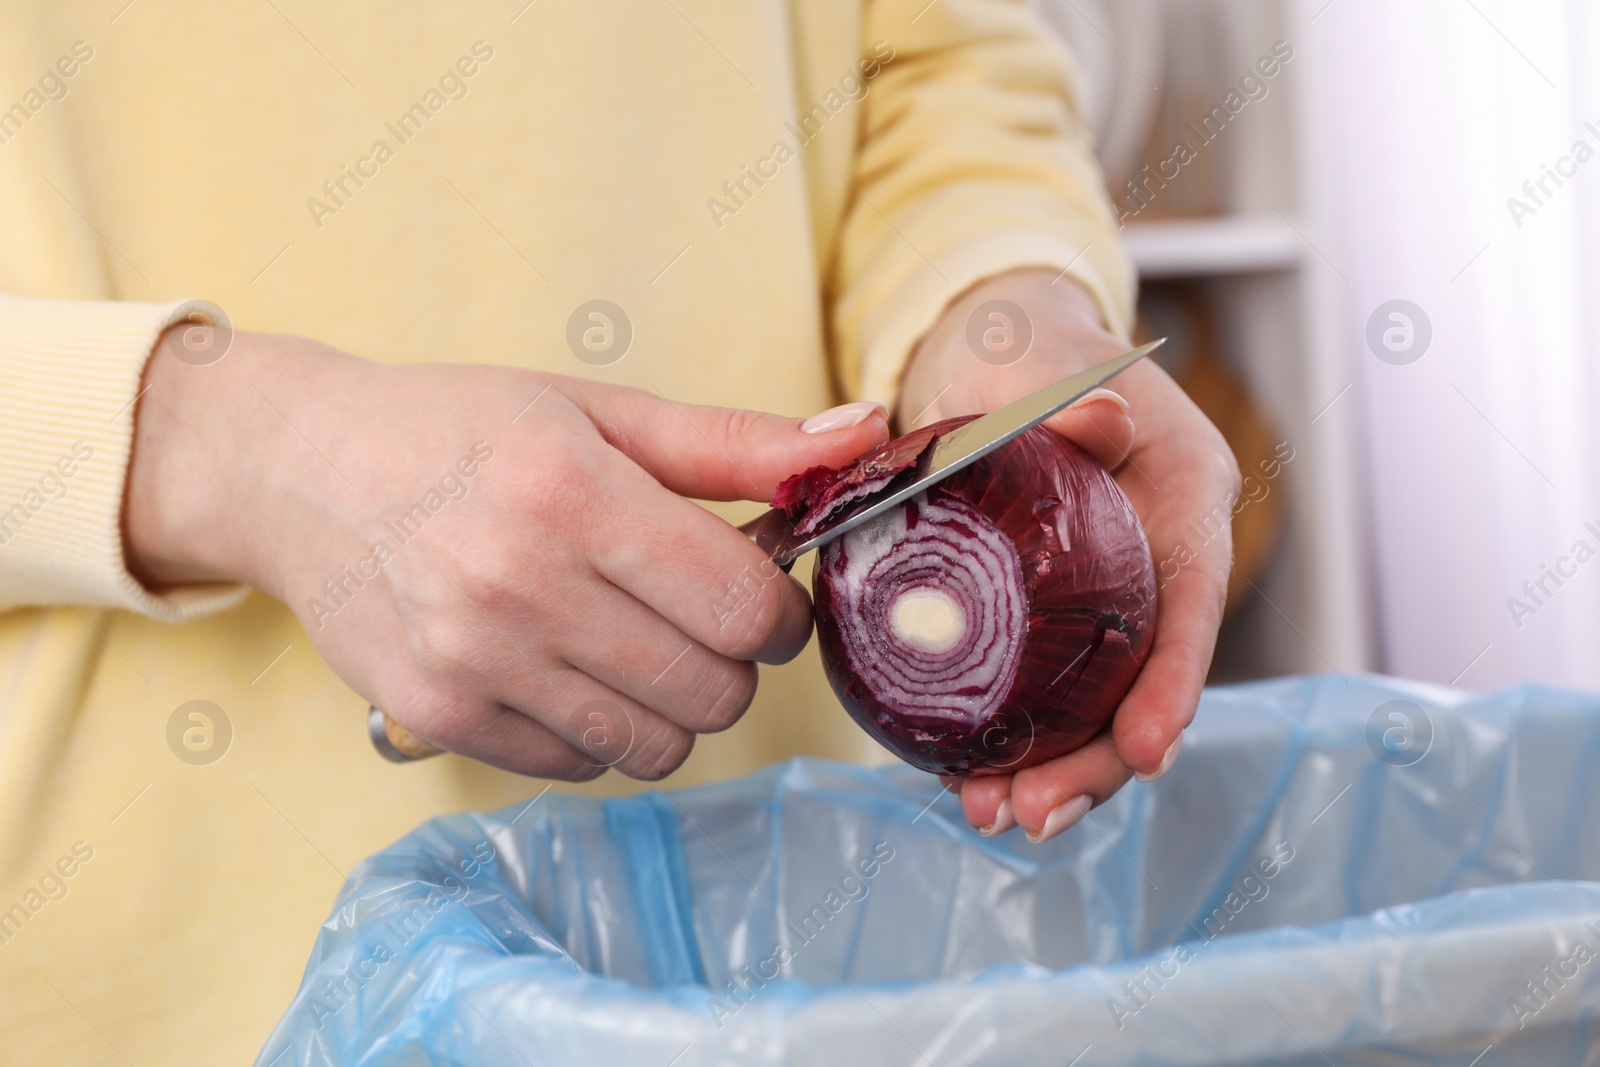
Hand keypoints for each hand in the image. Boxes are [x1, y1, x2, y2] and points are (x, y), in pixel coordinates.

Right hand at [125, 330, 888, 779]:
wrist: (302, 470)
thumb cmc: (463, 430)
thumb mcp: (600, 411)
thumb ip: (736, 443)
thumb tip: (864, 438)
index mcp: (573, 493)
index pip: (744, 608)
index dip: (779, 612)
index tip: (758, 590)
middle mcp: (520, 586)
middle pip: (714, 691)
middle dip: (733, 661)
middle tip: (694, 614)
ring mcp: (473, 662)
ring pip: (656, 745)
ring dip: (671, 702)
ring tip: (629, 639)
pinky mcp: (437, 715)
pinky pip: (579, 765)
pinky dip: (598, 729)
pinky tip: (565, 666)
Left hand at [898, 269, 1238, 839]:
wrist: (989, 353)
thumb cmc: (1024, 350)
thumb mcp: (1040, 364)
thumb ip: (1069, 402)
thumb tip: (1106, 424)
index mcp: (1183, 495)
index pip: (1193, 601)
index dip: (1173, 682)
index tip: (1145, 753)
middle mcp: (1160, 558)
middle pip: (1146, 678)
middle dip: (1098, 760)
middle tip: (1029, 813)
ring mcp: (1111, 593)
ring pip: (1097, 702)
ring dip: (1050, 767)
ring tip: (988, 815)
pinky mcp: (1058, 616)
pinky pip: (1047, 690)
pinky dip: (1013, 737)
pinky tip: (966, 783)